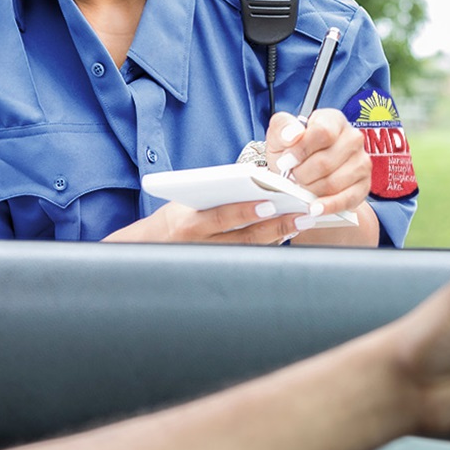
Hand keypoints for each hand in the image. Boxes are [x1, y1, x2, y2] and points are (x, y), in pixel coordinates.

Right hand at [103, 201, 311, 243]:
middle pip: (243, 237)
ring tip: (299, 222)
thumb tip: (253, 181)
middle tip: (300, 215)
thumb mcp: (185, 203)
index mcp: (187, 222)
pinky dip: (268, 244)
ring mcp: (211, 260)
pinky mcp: (220, 268)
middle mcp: (199, 245)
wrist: (149, 249)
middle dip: (275, 226)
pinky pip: (249, 257)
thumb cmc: (174, 219)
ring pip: (250, 249)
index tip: (270, 203)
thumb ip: (214, 195)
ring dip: (277, 235)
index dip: (244, 211)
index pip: (219, 216)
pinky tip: (285, 233)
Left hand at [265, 109, 371, 216]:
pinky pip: (346, 199)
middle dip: (302, 174)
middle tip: (292, 178)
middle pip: (325, 162)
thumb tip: (292, 135)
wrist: (304, 176)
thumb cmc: (294, 153)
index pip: (323, 132)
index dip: (301, 149)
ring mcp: (361, 163)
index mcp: (333, 120)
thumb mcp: (280, 136)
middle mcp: (352, 138)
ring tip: (301, 188)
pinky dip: (328, 206)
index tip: (286, 161)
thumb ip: (282, 127)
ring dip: (311, 190)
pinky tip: (314, 209)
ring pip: (333, 183)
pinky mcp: (363, 186)